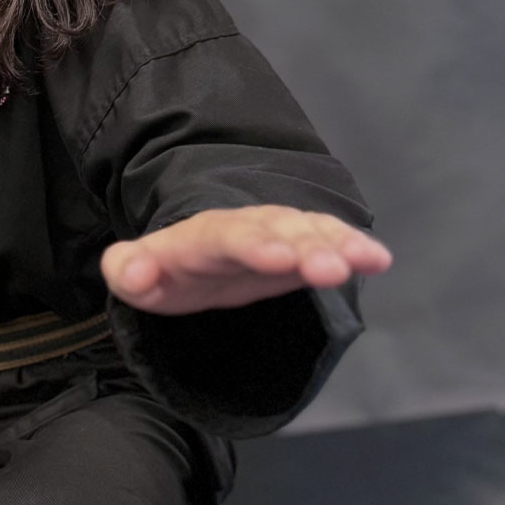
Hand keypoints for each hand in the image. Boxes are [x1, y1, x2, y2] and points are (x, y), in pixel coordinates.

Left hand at [100, 205, 391, 315]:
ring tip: (363, 260)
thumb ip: (127, 271)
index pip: (225, 238)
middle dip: (303, 248)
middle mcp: (245, 228)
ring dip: (335, 246)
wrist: (193, 256)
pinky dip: (352, 246)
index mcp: (201, 237)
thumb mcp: (135, 274)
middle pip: (276, 232)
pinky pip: (330, 240)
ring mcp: (277, 233)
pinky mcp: (301, 246)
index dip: (252, 247)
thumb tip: (132, 276)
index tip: (279, 259)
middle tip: (330, 268)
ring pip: (308, 233)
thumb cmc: (166, 270)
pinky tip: (377, 258)